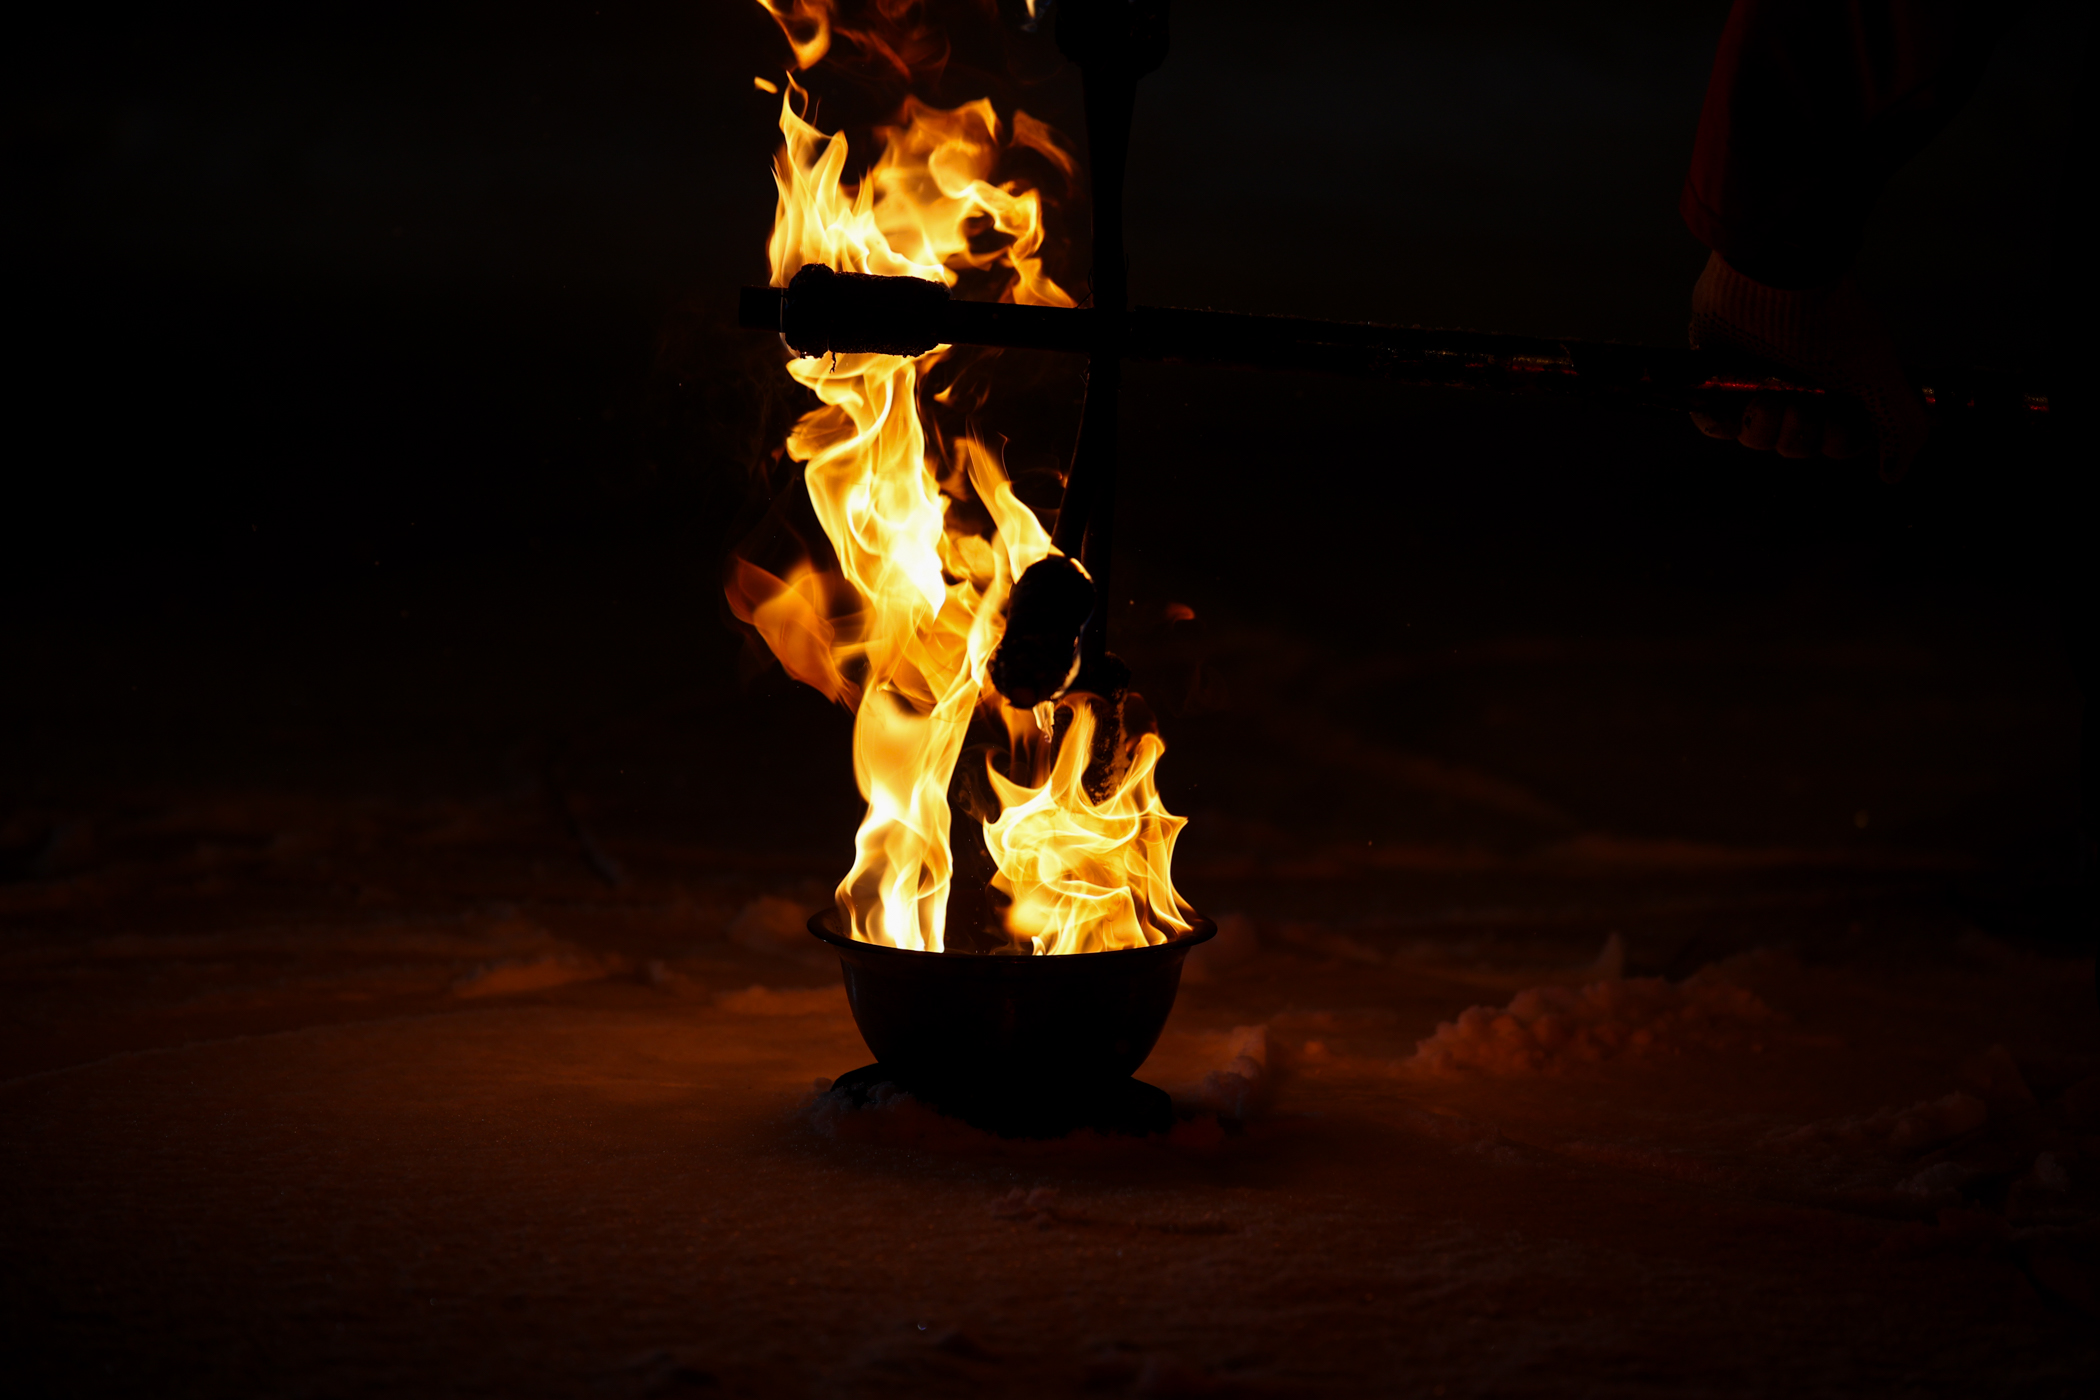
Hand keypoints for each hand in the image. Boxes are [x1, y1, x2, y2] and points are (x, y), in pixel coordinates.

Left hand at [1689, 251, 1929, 480]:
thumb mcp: (1878, 374)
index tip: (1837, 426)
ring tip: (1766, 401)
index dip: (1838, 443)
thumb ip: (1900, 424)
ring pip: (1757, 438)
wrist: (1775, 276)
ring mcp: (1757, 381)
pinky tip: (1738, 409)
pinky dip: (1723, 424)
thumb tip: (1895, 473)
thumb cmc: (1830, 320)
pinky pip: (1714, 422)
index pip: (1838, 440)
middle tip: (1798, 406)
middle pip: (1796, 444)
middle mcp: (1799, 385)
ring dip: (1764, 430)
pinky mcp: (1718, 375)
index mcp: (1839, 386)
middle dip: (1798, 435)